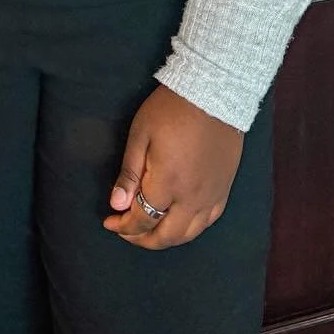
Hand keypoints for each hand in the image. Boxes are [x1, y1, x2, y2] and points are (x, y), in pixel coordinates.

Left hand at [103, 84, 243, 250]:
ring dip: (166, 238)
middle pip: (166, 235)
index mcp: (167, 184)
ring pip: (189, 234)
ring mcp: (211, 197)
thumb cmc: (170, 110)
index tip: (109, 221)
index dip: (123, 225)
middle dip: (142, 238)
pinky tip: (178, 223)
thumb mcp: (140, 135)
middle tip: (126, 232)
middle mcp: (192, 198)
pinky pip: (208, 222)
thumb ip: (129, 173)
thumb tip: (117, 205)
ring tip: (148, 231)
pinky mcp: (224, 190)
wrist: (214, 94)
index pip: (142, 219)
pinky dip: (190, 229)